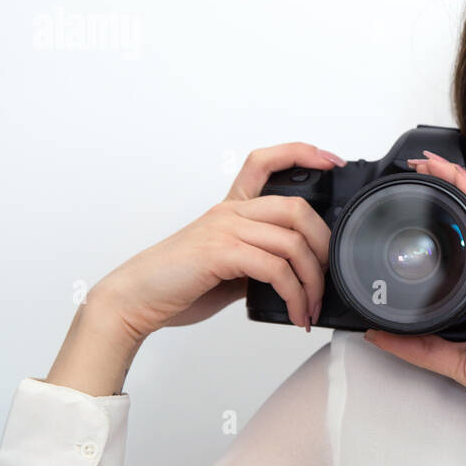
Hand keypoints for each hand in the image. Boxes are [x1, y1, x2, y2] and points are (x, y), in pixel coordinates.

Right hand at [92, 142, 344, 341]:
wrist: (135, 298)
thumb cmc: (179, 283)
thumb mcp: (228, 266)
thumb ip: (258, 260)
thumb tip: (296, 276)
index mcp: (232, 209)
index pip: (265, 162)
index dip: (301, 154)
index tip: (330, 162)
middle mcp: (230, 213)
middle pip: (297, 208)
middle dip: (325, 244)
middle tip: (330, 275)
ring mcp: (224, 230)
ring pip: (292, 242)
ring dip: (313, 281)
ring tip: (312, 306)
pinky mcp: (220, 253)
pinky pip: (276, 268)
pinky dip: (294, 294)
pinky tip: (296, 312)